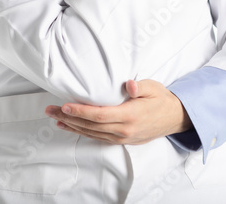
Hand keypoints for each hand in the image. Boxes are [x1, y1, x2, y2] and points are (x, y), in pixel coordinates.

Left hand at [45, 79, 192, 144]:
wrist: (175, 118)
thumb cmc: (162, 99)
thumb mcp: (154, 87)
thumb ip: (139, 86)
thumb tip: (128, 85)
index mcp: (130, 116)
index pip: (99, 115)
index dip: (81, 111)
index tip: (65, 105)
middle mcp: (123, 130)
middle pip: (90, 125)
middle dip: (69, 118)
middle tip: (51, 110)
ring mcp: (122, 137)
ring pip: (91, 133)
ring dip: (72, 126)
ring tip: (55, 119)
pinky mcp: (121, 140)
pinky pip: (97, 137)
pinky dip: (82, 132)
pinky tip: (71, 127)